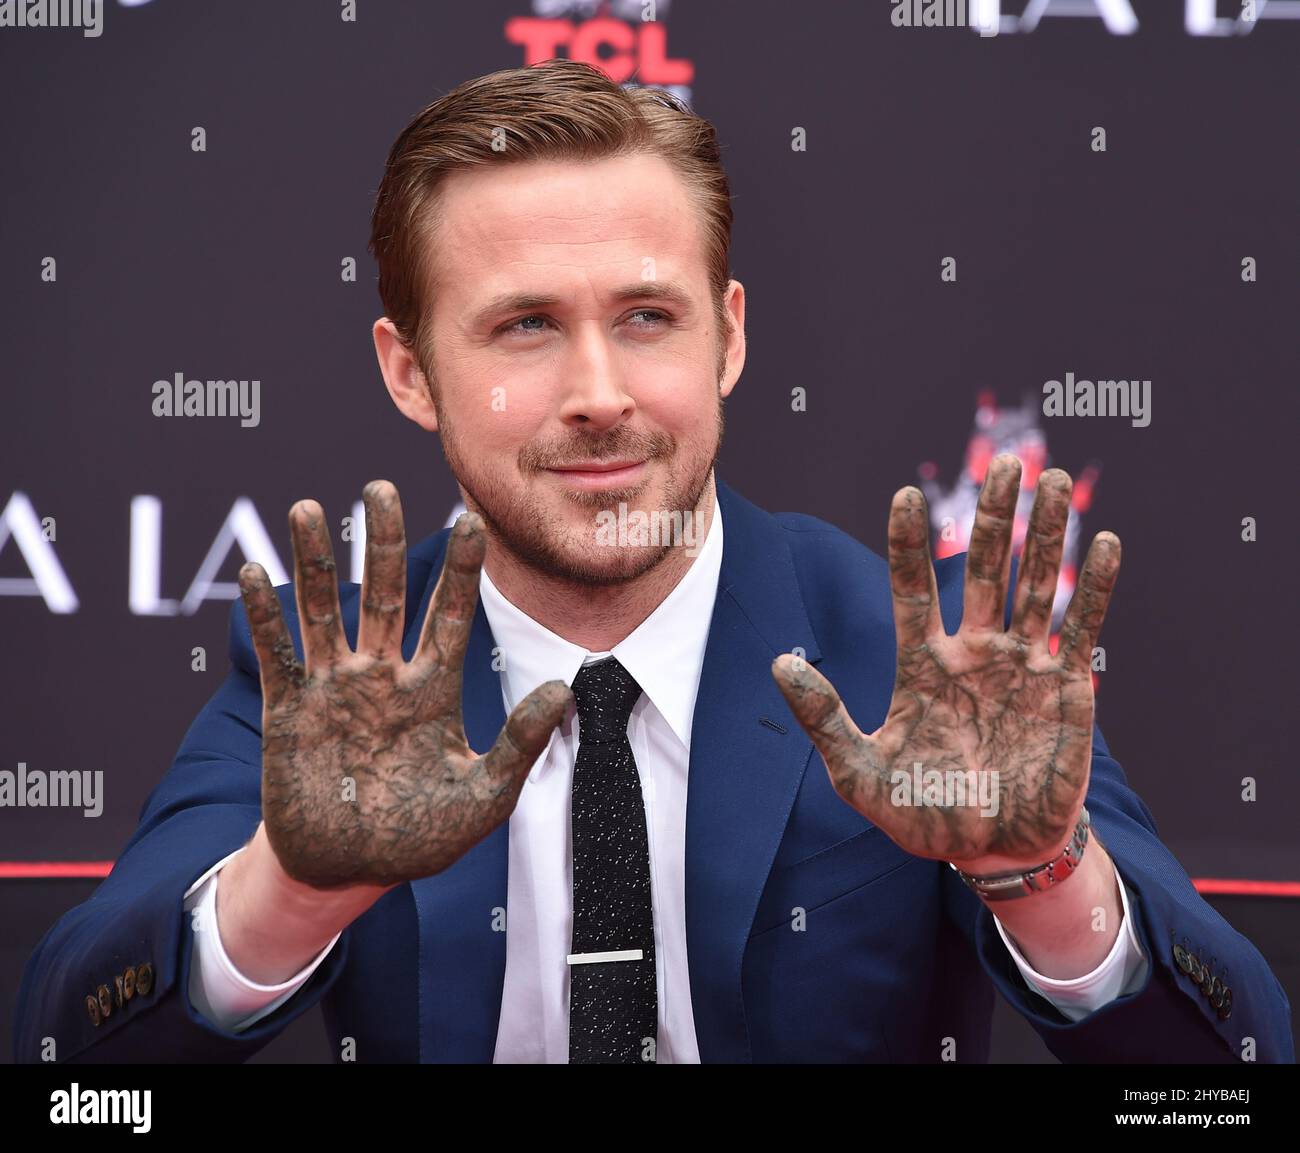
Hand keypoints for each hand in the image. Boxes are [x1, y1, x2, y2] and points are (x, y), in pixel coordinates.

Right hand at [237, 480, 571, 890]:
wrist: (349, 872)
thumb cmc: (419, 838)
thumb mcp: (483, 799)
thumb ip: (519, 746)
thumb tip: (563, 690)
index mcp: (433, 691)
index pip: (451, 617)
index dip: (462, 572)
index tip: (472, 522)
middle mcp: (385, 677)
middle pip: (388, 595)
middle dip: (384, 542)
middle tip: (381, 487)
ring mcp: (336, 690)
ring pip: (326, 612)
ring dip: (317, 561)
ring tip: (307, 507)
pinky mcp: (292, 712)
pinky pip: (280, 656)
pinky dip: (267, 617)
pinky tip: (258, 572)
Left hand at [770, 454, 1119, 872]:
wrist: (991, 853)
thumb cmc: (923, 816)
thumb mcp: (859, 773)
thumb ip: (824, 718)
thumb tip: (779, 660)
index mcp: (922, 665)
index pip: (914, 589)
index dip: (910, 544)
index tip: (905, 495)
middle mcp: (972, 653)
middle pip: (985, 570)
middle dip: (994, 517)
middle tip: (1003, 463)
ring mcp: (1021, 666)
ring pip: (1034, 585)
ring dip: (1045, 534)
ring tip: (1054, 477)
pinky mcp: (1066, 688)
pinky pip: (1081, 627)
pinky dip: (1093, 586)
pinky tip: (1102, 542)